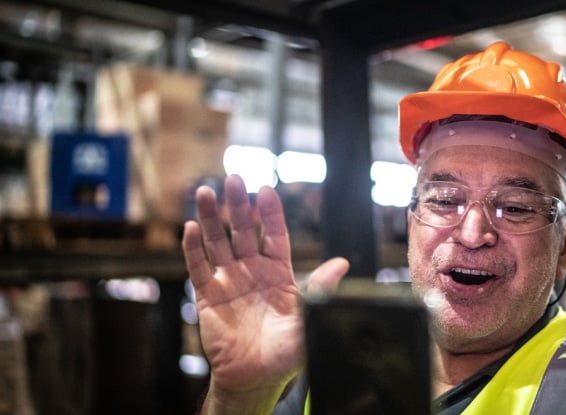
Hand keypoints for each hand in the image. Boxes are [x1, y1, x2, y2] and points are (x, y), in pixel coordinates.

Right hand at [182, 175, 348, 412]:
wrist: (256, 377)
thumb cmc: (287, 350)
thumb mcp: (309, 317)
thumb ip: (321, 289)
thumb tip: (342, 264)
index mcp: (279, 272)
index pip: (274, 235)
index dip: (270, 213)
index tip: (266, 189)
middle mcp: (253, 271)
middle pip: (243, 231)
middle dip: (238, 205)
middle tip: (233, 178)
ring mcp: (229, 281)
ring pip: (218, 242)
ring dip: (210, 217)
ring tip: (205, 191)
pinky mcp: (208, 296)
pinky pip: (199, 268)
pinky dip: (193, 248)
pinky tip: (190, 227)